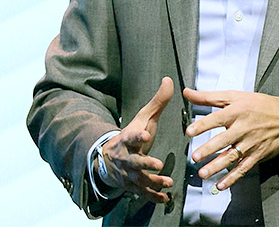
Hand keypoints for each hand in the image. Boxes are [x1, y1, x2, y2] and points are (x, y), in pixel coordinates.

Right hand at [98, 77, 175, 202]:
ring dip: (153, 182)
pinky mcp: (132, 185)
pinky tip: (165, 198)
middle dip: (145, 163)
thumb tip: (169, 79)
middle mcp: (126, 157)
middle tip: (157, 164)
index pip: (132, 136)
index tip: (145, 135)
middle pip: (134, 161)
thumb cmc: (132, 135)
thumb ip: (158, 102)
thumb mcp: (143, 118)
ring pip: (139, 179)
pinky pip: (142, 192)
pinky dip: (153, 196)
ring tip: (168, 182)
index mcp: (128, 138)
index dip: (138, 136)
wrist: (108, 158)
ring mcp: (128, 173)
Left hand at [183, 88, 278, 190]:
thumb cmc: (262, 105)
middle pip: (223, 140)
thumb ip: (209, 97)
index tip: (190, 131)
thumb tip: (187, 93)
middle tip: (195, 157)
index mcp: (237, 112)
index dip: (202, 125)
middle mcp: (243, 128)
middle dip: (208, 149)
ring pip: (231, 156)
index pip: (217, 118)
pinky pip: (243, 168)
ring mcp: (250, 144)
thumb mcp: (236, 96)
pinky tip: (221, 185)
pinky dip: (232, 178)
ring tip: (203, 173)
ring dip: (217, 166)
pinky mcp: (257, 155)